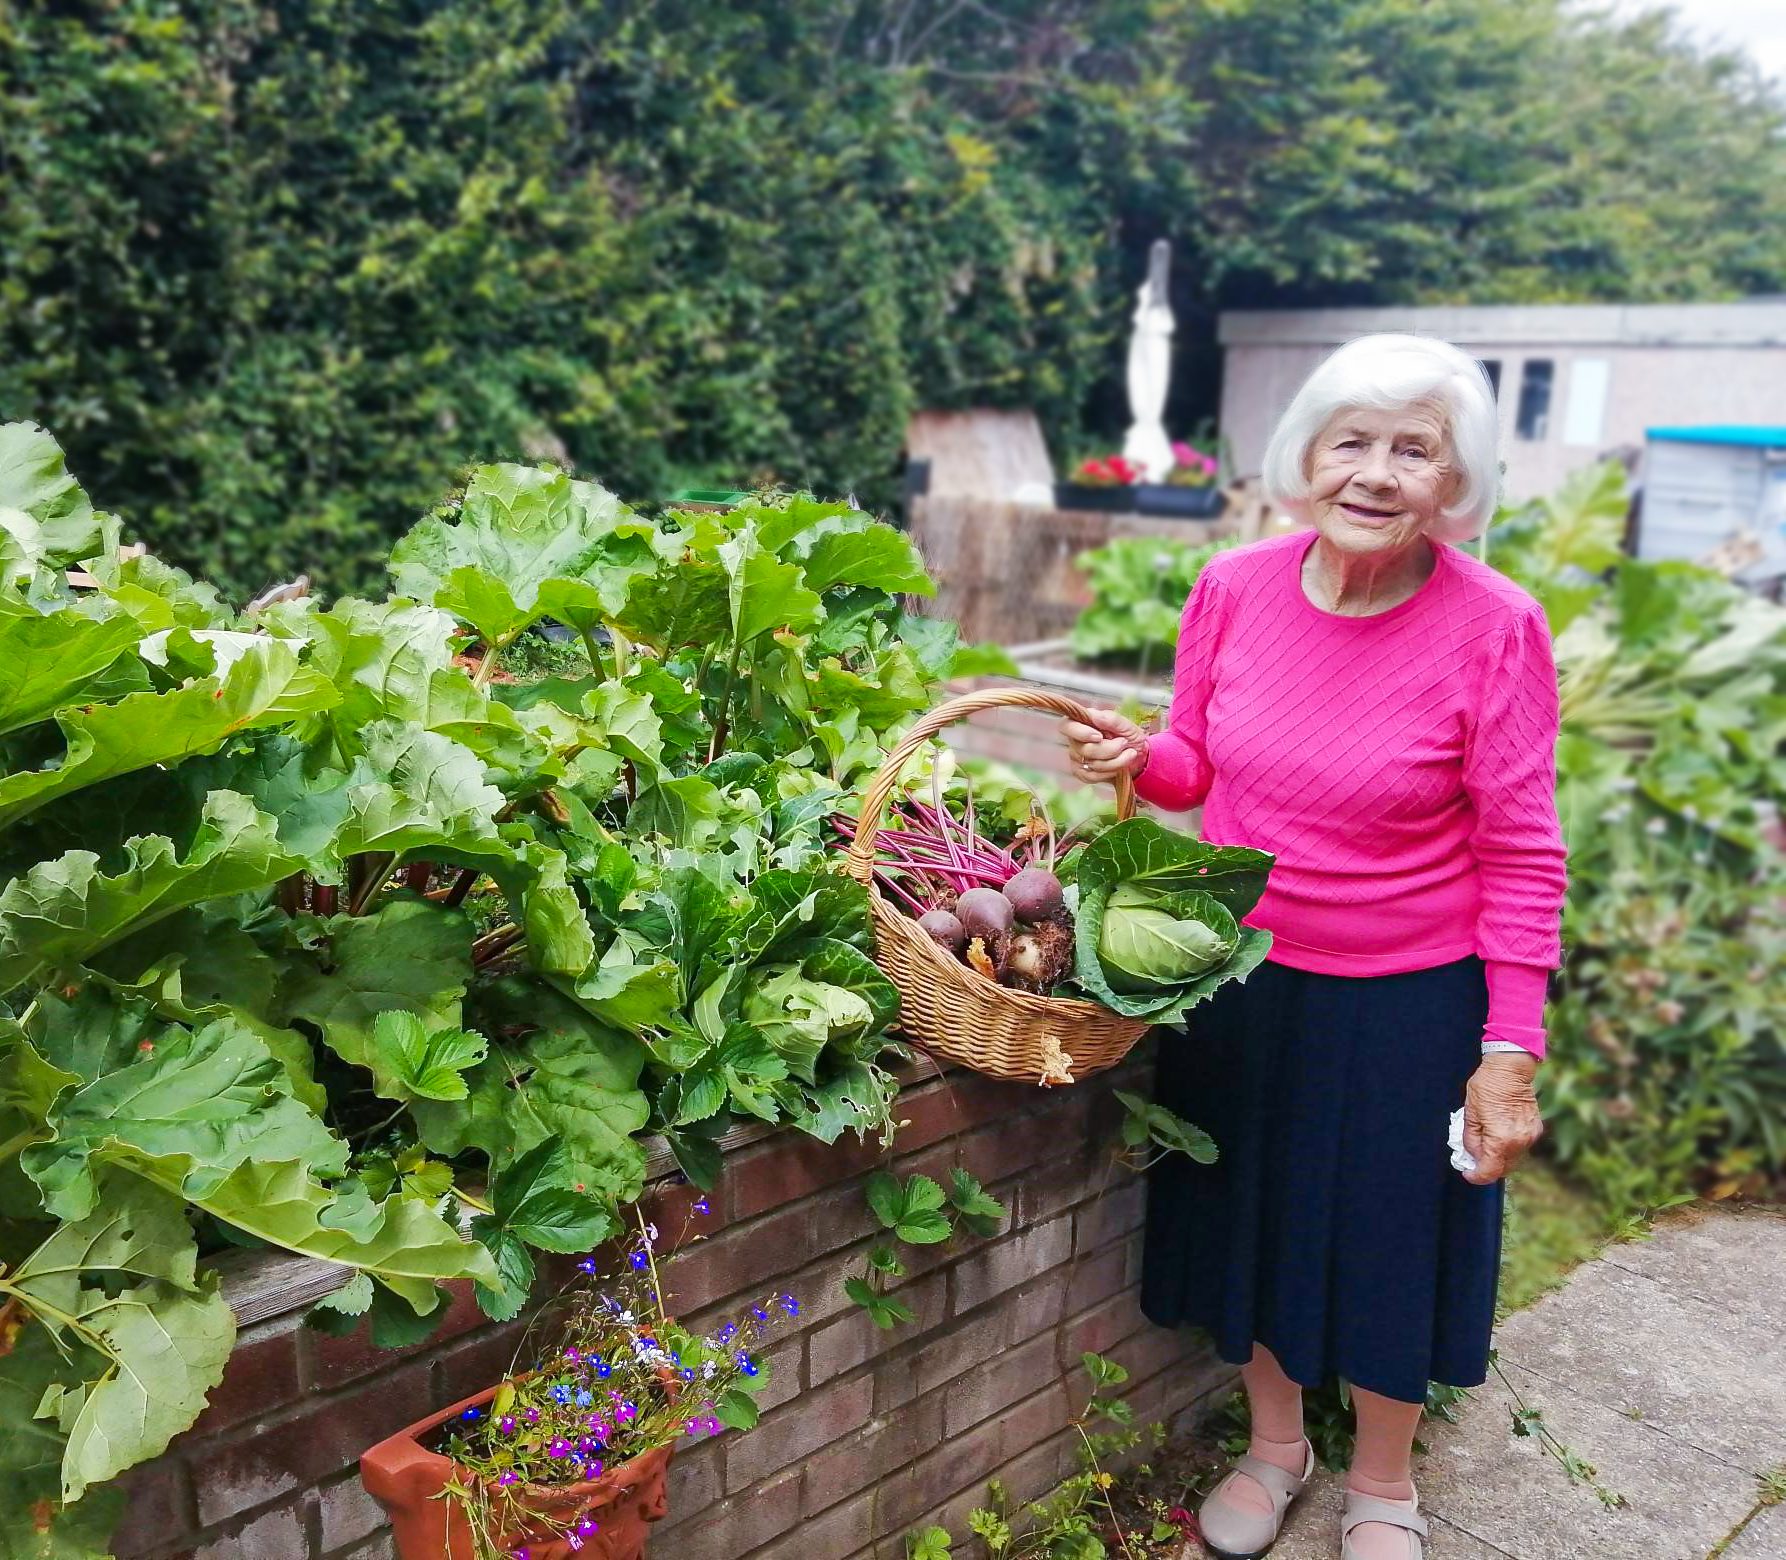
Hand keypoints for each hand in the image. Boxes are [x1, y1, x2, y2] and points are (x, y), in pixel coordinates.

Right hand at [1059, 708, 1147, 786]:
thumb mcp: (1126, 725)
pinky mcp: (1083, 774)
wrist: (1139, 756)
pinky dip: (1112, 771)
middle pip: (1085, 749)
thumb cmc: (1129, 736)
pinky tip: (1120, 766)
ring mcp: (1077, 759)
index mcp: (1081, 723)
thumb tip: (1095, 716)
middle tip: (1124, 742)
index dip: (1080, 733)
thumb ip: (1111, 719)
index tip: (1099, 736)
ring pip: (1093, 764)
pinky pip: (1095, 776)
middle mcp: (1075, 741)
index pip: (1066, 726)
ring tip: (1129, 753)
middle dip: (1110, 749)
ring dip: (1116, 761)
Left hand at [1460, 1052, 1542, 1185]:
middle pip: (1503, 1168)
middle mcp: (1519, 1142)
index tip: (1468, 1173)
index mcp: (1501, 1140)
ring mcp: (1530, 1136)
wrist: (1510, 1069)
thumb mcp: (1470, 1114)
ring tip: (1485, 1147)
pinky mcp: (1536, 1129)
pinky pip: (1521, 1147)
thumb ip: (1471, 1140)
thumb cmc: (1486, 1087)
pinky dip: (1509, 1148)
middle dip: (1488, 1168)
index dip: (1476, 1176)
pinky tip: (1498, 1137)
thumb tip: (1473, 1156)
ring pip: (1513, 1159)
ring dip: (1499, 1159)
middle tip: (1474, 1161)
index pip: (1490, 1171)